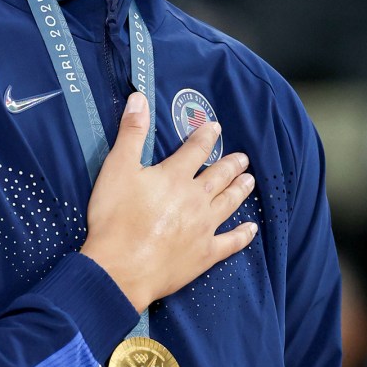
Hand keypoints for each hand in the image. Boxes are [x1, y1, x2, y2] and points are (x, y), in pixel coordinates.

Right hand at [81, 91, 256, 312]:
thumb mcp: (116, 168)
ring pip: (229, 203)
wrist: (121, 268)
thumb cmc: (115, 219)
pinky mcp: (205, 254)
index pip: (195, 150)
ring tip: (249, 180)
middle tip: (243, 158)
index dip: (206, 136)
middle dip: (232, 164)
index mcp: (174, 177)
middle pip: (219, 176)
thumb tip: (140, 99)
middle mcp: (195, 199)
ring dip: (241, 190)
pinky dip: (243, 234)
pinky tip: (251, 229)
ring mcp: (204, 227)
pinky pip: (231, 242)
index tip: (216, 128)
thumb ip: (131, 133)